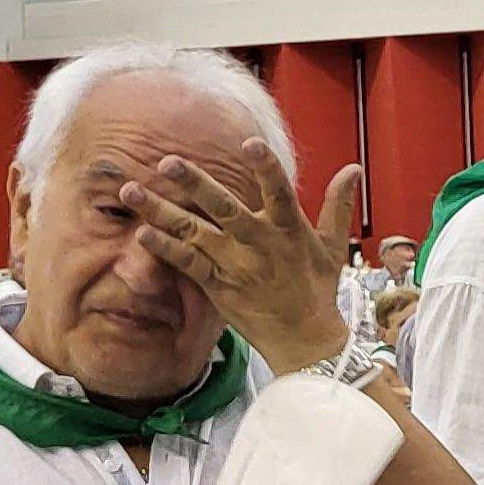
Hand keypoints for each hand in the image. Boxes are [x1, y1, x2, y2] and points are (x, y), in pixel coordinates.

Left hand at [124, 142, 368, 375]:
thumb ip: (338, 205)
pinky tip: (142, 233)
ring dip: (161, 212)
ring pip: (194, 233)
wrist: (305, 340)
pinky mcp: (219, 286)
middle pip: (225, 209)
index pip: (279, 192)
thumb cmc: (318, 289)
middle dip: (195, 184)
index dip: (266, 168)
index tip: (249, 144)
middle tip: (168, 162)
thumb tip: (353, 169)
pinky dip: (165, 250)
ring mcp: (236, 266)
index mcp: (289, 230)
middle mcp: (260, 245)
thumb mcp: (333, 246)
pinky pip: (187, 264)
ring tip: (130, 191)